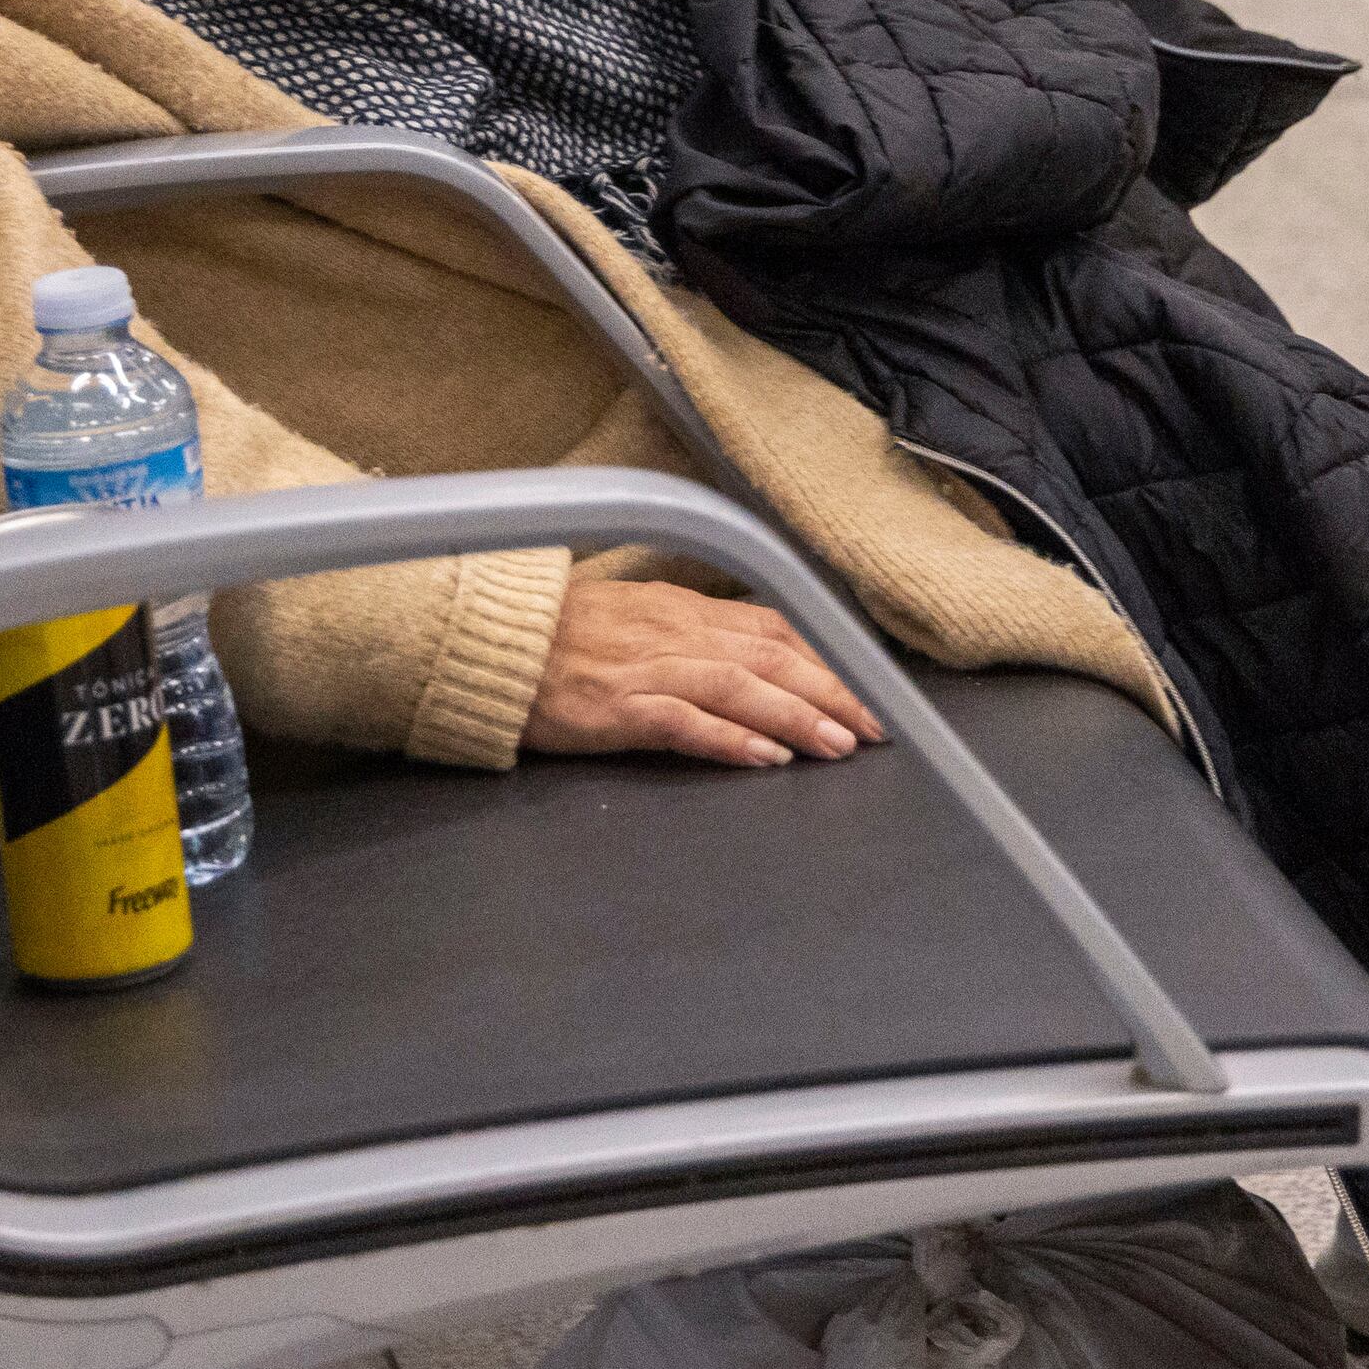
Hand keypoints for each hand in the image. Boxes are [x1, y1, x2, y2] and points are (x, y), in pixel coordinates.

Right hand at [523, 571, 884, 768]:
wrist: (491, 644)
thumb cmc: (559, 637)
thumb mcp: (637, 619)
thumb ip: (692, 635)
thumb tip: (752, 657)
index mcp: (683, 610)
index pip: (775, 628)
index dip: (828, 659)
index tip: (868, 691)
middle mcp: (675, 633)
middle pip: (773, 657)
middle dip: (833, 692)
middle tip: (877, 728)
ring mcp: (647, 669)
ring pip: (740, 687)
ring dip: (797, 716)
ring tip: (838, 745)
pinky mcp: (616, 707)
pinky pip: (684, 722)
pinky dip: (730, 739)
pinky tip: (766, 758)